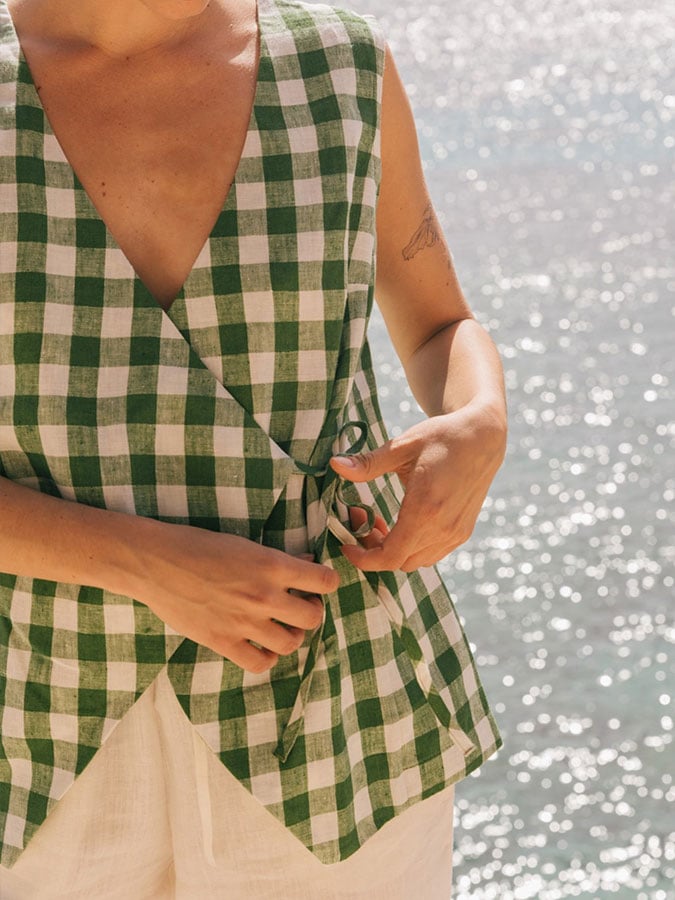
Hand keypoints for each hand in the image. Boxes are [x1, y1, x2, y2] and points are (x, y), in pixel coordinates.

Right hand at [127, 522, 340, 672]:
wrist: (156, 562)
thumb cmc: (199, 546)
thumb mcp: (244, 544)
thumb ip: (278, 559)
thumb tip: (308, 565)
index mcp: (272, 565)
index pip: (324, 582)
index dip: (327, 583)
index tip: (319, 584)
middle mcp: (263, 596)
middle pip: (313, 617)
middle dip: (312, 612)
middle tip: (300, 607)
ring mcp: (244, 623)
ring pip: (291, 643)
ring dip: (292, 636)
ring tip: (282, 627)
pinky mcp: (223, 642)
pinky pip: (260, 663)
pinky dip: (266, 658)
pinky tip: (261, 645)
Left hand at [330, 406, 505, 571]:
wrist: (483, 436)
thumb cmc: (442, 437)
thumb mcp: (403, 446)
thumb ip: (368, 463)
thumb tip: (335, 464)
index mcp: (425, 508)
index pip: (389, 556)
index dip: (362, 558)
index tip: (346, 545)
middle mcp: (443, 528)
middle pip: (399, 563)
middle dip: (373, 550)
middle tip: (361, 520)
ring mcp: (456, 533)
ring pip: (415, 562)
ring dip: (393, 550)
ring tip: (380, 522)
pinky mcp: (463, 532)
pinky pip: (432, 555)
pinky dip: (412, 548)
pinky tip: (403, 523)